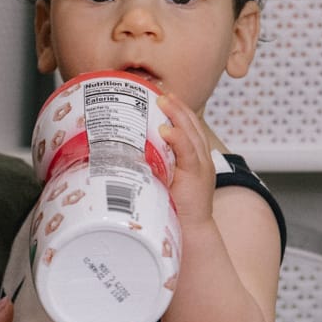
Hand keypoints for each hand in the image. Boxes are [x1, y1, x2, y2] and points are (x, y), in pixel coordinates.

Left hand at [157, 90, 216, 230]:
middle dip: (176, 104)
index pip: (187, 125)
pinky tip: (167, 129)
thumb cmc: (174, 208)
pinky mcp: (196, 176)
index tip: (161, 93)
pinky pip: (188, 152)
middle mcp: (199, 156)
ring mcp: (200, 165)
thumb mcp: (161, 180)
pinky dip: (178, 139)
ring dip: (177, 114)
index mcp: (192, 156)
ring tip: (163, 100)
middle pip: (190, 122)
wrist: (191, 231)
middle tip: (159, 89)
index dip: (176, 108)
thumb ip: (149, 165)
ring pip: (191, 132)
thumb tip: (121, 153)